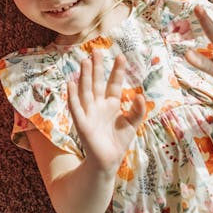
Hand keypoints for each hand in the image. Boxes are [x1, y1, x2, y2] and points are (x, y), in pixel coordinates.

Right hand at [68, 52, 144, 173]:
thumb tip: (141, 96)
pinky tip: (71, 83)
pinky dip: (73, 96)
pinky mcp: (82, 124)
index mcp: (111, 104)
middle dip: (97, 67)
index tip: (121, 56)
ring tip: (85, 61)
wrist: (108, 162)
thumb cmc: (119, 142)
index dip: (117, 71)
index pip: (114, 84)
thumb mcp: (132, 125)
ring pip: (86, 91)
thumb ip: (137, 111)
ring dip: (85, 77)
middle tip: (96, 50)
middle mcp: (99, 105)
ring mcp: (89, 113)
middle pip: (97, 82)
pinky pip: (76, 108)